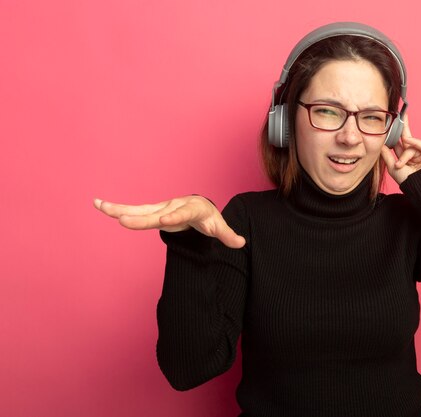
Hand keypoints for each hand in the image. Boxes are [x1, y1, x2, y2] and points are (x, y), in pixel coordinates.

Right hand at [93, 196, 245, 248]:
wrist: (199, 207)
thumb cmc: (209, 218)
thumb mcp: (220, 227)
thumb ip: (228, 235)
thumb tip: (241, 243)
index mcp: (191, 209)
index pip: (182, 213)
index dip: (173, 216)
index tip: (163, 220)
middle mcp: (173, 206)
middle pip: (155, 212)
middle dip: (140, 217)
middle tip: (123, 220)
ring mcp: (160, 208)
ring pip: (140, 209)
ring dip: (120, 209)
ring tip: (101, 206)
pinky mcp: (151, 212)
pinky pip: (133, 210)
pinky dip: (117, 209)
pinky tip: (99, 205)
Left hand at [380, 115, 420, 184]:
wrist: (417, 188)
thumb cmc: (406, 181)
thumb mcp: (392, 167)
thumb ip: (387, 155)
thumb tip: (381, 145)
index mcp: (407, 158)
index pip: (400, 144)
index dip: (396, 135)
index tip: (393, 125)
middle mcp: (416, 154)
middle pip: (408, 138)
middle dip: (404, 127)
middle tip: (401, 115)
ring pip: (411, 147)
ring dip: (404, 156)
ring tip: (401, 166)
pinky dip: (414, 143)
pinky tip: (407, 141)